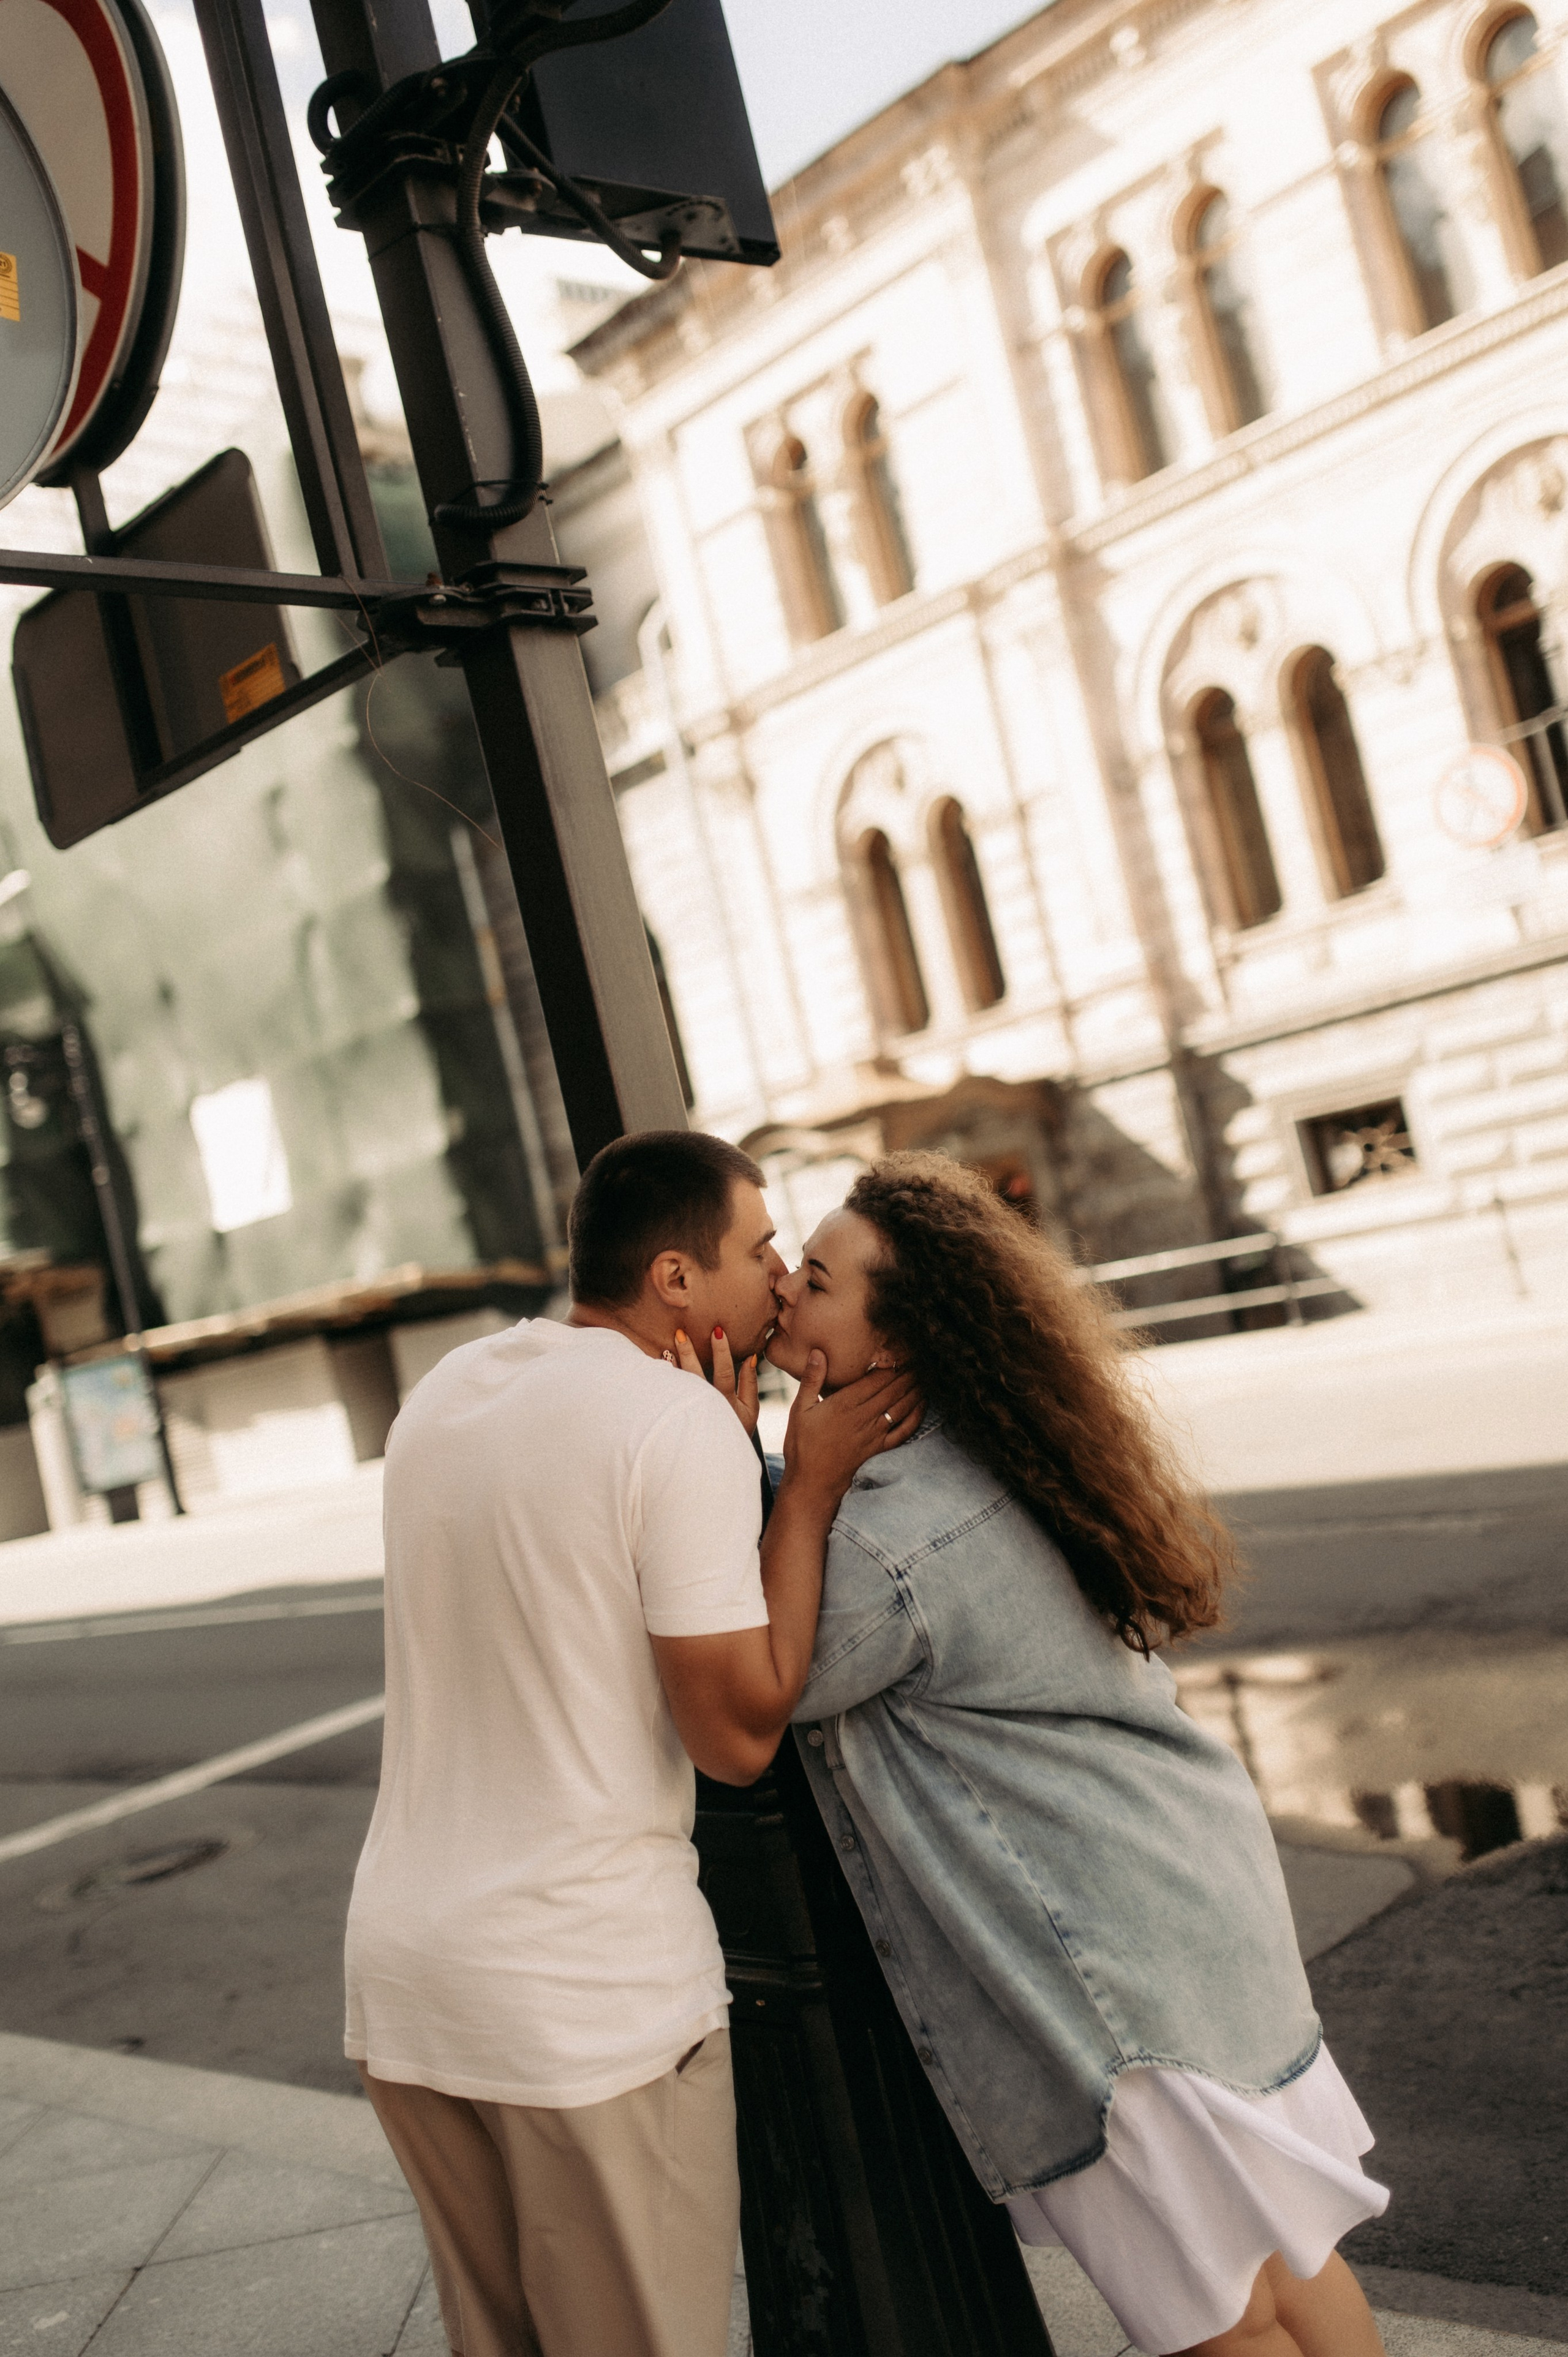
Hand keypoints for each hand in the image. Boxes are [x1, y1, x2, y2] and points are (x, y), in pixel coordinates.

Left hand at [669, 1325, 758, 1436]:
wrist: (717, 1459)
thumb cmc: (736, 1430)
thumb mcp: (751, 1410)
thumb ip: (750, 1382)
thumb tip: (751, 1356)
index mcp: (727, 1404)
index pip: (724, 1372)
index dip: (722, 1351)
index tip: (717, 1330)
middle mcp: (707, 1408)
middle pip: (695, 1377)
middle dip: (688, 1353)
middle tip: (680, 1333)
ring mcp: (690, 1414)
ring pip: (679, 1387)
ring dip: (672, 1367)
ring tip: (665, 1349)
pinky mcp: (677, 1419)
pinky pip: (668, 1398)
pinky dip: (664, 1382)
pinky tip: (658, 1368)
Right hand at [782, 1351, 920, 1509]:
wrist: (813, 1486)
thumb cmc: (802, 1447)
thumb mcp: (799, 1410)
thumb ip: (811, 1380)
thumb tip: (818, 1352)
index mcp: (844, 1404)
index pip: (876, 1378)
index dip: (892, 1363)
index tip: (901, 1352)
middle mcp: (863, 1417)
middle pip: (893, 1389)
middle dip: (907, 1372)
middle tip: (919, 1359)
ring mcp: (875, 1434)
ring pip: (901, 1406)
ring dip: (915, 1389)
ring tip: (924, 1375)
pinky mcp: (880, 1449)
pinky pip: (905, 1430)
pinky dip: (916, 1415)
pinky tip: (922, 1405)